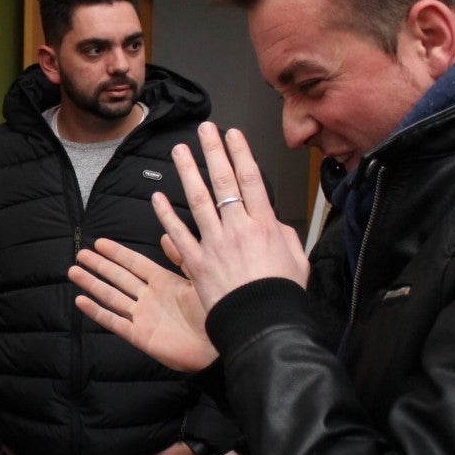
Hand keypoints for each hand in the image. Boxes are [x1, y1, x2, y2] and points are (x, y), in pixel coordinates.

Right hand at [70, 239, 217, 372]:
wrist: (218, 347)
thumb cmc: (214, 313)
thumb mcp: (198, 280)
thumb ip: (181, 259)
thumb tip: (165, 235)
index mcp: (163, 282)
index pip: (134, 263)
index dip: (117, 253)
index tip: (99, 243)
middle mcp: (149, 297)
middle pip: (118, 277)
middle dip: (99, 266)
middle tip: (81, 254)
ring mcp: (142, 316)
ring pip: (111, 296)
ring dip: (92, 284)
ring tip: (74, 272)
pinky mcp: (139, 335)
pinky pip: (114, 322)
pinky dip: (97, 312)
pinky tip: (81, 301)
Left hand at [155, 123, 309, 313]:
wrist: (262, 324)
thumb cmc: (281, 296)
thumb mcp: (296, 260)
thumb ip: (284, 237)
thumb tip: (275, 224)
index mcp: (265, 226)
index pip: (250, 180)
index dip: (240, 153)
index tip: (232, 134)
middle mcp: (237, 229)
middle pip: (223, 182)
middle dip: (213, 152)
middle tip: (204, 129)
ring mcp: (214, 244)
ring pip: (198, 200)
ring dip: (187, 172)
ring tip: (178, 151)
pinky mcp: (196, 263)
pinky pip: (177, 234)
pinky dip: (166, 215)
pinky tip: (158, 198)